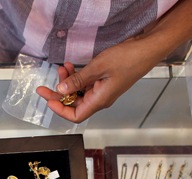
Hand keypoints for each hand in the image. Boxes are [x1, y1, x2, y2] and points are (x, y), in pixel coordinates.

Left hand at [36, 37, 160, 123]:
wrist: (147, 49)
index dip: (60, 110)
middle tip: (44, 86)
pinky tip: (71, 67)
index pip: (75, 116)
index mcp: (100, 100)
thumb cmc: (128, 59)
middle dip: (58, 95)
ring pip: (78, 92)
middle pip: (74, 104)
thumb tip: (61, 91)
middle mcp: (100, 99)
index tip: (48, 100)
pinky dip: (76, 77)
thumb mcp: (98, 68)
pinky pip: (85, 84)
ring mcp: (102, 90)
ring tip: (62, 68)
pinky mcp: (104, 81)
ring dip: (68, 82)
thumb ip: (78, 80)